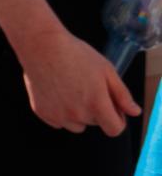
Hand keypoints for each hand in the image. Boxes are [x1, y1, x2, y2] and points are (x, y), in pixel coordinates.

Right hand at [19, 26, 141, 135]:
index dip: (117, 118)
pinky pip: (57, 121)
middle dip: (96, 110)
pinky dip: (60, 111)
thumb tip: (134, 112)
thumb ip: (122, 95)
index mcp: (97, 104)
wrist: (41, 45)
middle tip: (87, 88)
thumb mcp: (106, 70)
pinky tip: (57, 93)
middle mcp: (77, 114)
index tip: (112, 106)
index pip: (114, 129)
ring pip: (76, 124)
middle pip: (95, 123)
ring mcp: (58, 115)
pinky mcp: (42, 112)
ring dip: (78, 114)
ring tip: (70, 90)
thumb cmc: (75, 54)